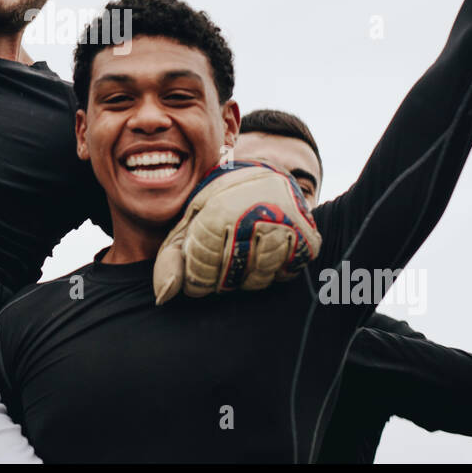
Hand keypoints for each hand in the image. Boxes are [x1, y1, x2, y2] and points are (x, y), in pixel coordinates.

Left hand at [152, 161, 321, 304]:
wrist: (265, 176)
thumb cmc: (220, 203)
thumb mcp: (190, 222)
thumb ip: (172, 258)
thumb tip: (164, 296)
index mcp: (220, 210)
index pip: (201, 268)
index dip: (196, 277)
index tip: (198, 271)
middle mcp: (255, 218)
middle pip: (228, 278)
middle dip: (219, 277)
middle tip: (221, 259)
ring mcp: (285, 229)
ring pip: (257, 280)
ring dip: (245, 276)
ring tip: (242, 252)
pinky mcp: (307, 241)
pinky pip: (283, 275)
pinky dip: (271, 271)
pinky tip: (264, 251)